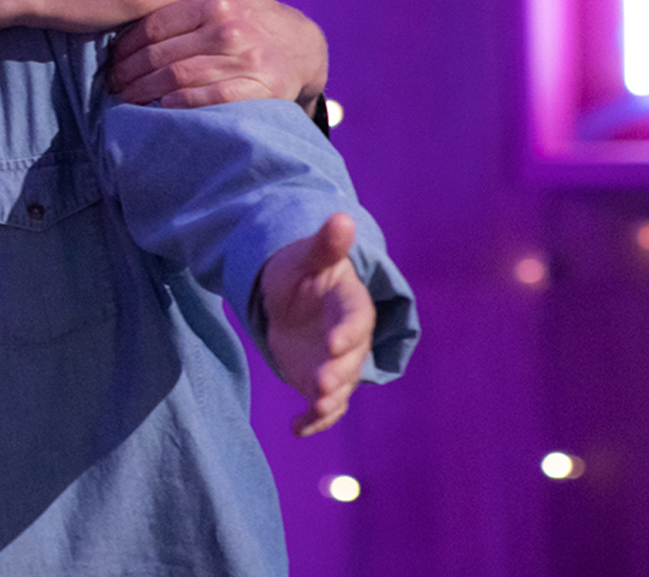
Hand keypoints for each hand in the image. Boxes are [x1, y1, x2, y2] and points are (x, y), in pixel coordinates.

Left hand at [107, 0, 326, 109]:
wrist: (296, 47)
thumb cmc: (249, 4)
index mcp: (216, 1)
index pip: (154, 25)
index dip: (126, 43)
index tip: (110, 56)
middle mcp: (230, 30)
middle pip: (161, 55)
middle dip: (128, 71)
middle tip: (111, 80)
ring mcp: (245, 62)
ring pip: (177, 79)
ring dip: (143, 90)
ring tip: (125, 96)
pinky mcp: (258, 91)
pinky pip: (206, 99)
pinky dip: (178, 104)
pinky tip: (158, 106)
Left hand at [258, 213, 374, 436]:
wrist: (292, 295)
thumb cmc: (300, 271)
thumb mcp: (305, 256)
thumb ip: (325, 245)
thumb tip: (342, 218)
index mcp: (352, 305)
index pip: (357, 320)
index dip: (348, 332)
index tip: (334, 343)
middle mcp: (350, 339)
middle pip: (351, 359)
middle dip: (338, 373)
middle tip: (320, 384)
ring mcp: (336, 363)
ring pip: (340, 387)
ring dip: (329, 400)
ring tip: (315, 408)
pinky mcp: (320, 381)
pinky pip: (322, 406)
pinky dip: (313, 421)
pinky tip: (297, 430)